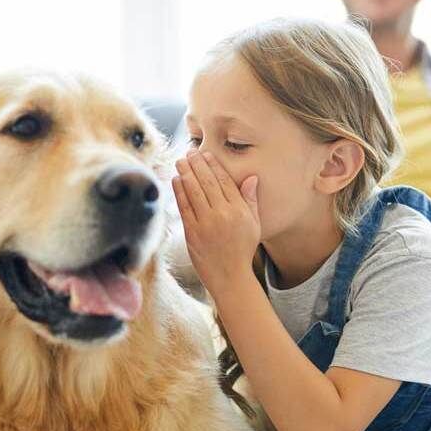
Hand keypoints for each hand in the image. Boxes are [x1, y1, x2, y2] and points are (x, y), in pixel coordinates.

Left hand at [172, 151, 260, 293]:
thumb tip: (251, 177)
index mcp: (240, 211)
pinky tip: (176, 180)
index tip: (206, 154)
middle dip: (197, 164)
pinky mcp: (192, 233)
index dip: (214, 166)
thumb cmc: (242, 250)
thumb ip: (251, 200)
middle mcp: (223, 215)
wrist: (230, 277)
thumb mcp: (254, 225)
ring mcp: (206, 224)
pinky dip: (179, 192)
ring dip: (186, 173)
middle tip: (189, 152)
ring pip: (194, 192)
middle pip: (207, 183)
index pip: (225, 181)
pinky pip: (184, 207)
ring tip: (180, 161)